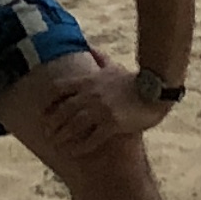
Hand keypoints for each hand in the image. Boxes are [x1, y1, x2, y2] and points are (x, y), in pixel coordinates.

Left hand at [36, 65, 164, 155]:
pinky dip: (79, 146)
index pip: (59, 88)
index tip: (43, 111)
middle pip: (63, 110)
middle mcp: (91, 94)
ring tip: (56, 144)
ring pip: (73, 125)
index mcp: (89, 80)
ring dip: (62, 136)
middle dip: (52, 122)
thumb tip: (89, 47)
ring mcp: (101, 109)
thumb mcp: (114, 66)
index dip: (48, 101)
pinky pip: (91, 138)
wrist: (157, 90)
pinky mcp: (113, 124)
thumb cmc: (135, 80)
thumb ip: (100, 58)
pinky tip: (73, 152)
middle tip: (47, 132)